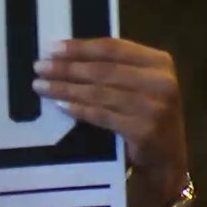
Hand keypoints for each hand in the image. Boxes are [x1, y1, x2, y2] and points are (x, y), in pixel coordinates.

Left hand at [32, 38, 188, 206]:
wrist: (167, 159)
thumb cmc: (146, 115)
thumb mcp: (139, 84)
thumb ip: (114, 68)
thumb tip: (65, 55)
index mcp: (159, 62)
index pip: (113, 47)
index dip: (80, 47)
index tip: (51, 47)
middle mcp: (161, 81)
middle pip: (102, 69)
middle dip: (66, 68)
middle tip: (39, 67)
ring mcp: (154, 107)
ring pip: (99, 92)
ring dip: (66, 88)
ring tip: (41, 86)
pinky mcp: (143, 130)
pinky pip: (101, 116)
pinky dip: (79, 109)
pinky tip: (60, 105)